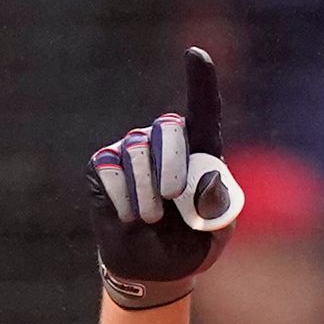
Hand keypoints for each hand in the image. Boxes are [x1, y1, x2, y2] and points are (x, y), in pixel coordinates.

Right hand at [89, 49, 243, 310]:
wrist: (157, 269)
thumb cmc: (193, 243)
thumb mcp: (217, 230)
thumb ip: (219, 206)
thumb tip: (208, 180)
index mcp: (202, 150)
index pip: (203, 108)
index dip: (200, 80)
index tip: (197, 54)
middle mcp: (165, 142)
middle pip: (166, 126)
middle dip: (171, 162)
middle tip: (175, 198)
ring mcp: (131, 151)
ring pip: (136, 151)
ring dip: (147, 193)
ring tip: (152, 219)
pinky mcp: (103, 166)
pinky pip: (109, 168)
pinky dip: (122, 198)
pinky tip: (130, 216)